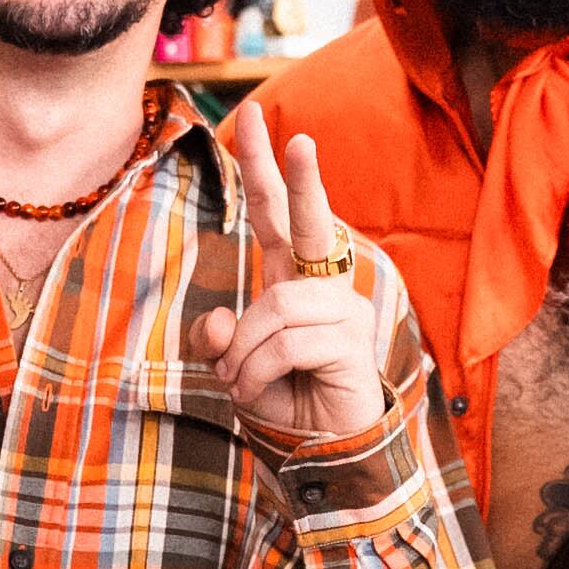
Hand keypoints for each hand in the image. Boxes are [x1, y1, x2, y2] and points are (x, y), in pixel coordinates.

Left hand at [192, 110, 390, 452]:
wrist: (320, 451)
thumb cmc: (282, 400)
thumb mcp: (232, 366)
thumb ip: (217, 339)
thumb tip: (219, 321)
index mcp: (291, 279)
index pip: (276, 213)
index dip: (264, 168)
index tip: (255, 117)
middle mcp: (321, 287)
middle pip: (308, 222)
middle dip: (300, 179)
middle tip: (299, 138)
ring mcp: (342, 312)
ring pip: (276, 307)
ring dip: (245, 352)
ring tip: (242, 382)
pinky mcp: (351, 344)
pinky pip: (286, 343)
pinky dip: (259, 373)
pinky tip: (260, 393)